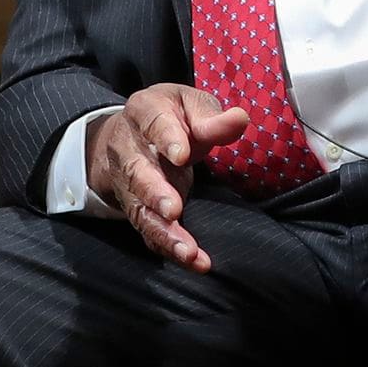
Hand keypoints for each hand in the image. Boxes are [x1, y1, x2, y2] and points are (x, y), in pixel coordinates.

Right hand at [86, 83, 248, 272]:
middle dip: (154, 192)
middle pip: (136, 171)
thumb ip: (212, 118)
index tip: (182, 155)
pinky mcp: (137, 208)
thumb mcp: (192, 106)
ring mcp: (129, 182)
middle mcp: (128, 148)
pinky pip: (149, 230)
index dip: (166, 139)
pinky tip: (192, 260)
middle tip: (173, 210)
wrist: (137, 133)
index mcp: (144, 110)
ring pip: (140, 208)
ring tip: (186, 250)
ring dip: (162, 231)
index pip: (154, 122)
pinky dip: (168, 247)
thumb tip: (239, 119)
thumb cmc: (174, 116)